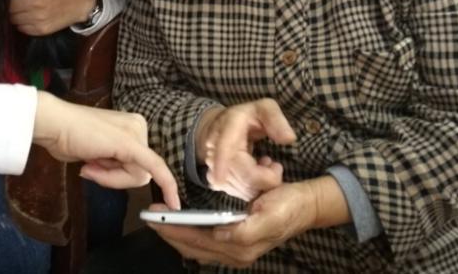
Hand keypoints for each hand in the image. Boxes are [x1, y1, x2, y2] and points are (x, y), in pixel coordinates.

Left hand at [9, 0, 96, 34]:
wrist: (85, 3)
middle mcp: (34, 4)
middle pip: (8, 6)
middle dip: (9, 2)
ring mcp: (37, 18)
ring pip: (12, 18)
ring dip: (13, 13)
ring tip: (19, 7)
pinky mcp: (41, 29)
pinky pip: (22, 28)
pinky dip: (21, 22)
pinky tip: (27, 15)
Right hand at [32, 91, 179, 208]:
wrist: (53, 123)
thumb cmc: (66, 136)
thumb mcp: (95, 154)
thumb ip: (110, 163)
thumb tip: (111, 174)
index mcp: (131, 126)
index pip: (138, 162)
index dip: (131, 177)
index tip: (156, 201)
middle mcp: (138, 126)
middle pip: (140, 170)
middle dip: (114, 178)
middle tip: (90, 168)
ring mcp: (135, 132)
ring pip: (138, 175)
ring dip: (111, 178)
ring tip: (89, 163)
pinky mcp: (131, 143)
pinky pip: (154, 168)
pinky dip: (166, 185)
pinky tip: (173, 203)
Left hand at [147, 177, 345, 268]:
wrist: (307, 205)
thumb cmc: (288, 206)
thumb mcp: (270, 214)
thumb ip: (245, 230)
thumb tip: (218, 234)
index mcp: (241, 246)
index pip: (198, 240)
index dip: (175, 229)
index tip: (156, 217)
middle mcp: (236, 252)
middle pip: (193, 247)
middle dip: (170, 233)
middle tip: (150, 217)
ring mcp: (236, 249)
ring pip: (196, 247)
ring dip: (177, 234)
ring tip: (160, 220)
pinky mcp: (237, 243)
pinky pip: (205, 243)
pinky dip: (189, 235)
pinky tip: (181, 226)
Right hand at [195, 99, 295, 200]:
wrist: (223, 125)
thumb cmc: (248, 117)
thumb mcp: (265, 109)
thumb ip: (277, 120)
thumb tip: (288, 139)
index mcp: (228, 128)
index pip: (223, 148)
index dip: (221, 164)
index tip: (220, 179)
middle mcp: (216, 150)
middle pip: (240, 176)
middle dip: (265, 178)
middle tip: (275, 165)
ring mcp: (214, 167)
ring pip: (240, 189)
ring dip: (260, 184)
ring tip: (264, 164)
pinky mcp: (217, 181)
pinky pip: (238, 193)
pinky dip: (251, 189)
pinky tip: (254, 173)